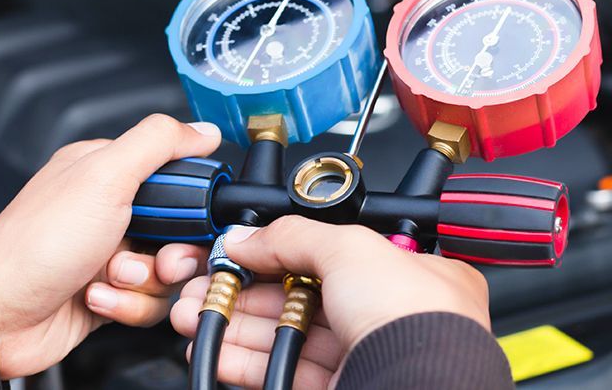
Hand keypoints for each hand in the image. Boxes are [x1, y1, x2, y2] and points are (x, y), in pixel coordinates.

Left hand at [0, 114, 222, 378]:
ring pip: (169, 272)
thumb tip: (202, 130)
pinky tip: (96, 297)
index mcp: (108, 172)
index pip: (178, 178)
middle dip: (173, 252)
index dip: (192, 204)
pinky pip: (149, 303)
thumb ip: (158, 143)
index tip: (187, 219)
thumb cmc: (37, 245)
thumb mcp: (105, 177)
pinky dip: (128, 306)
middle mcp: (111, 211)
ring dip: (144, 282)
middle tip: (156, 258)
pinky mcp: (110, 294)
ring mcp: (110, 255)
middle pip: (182, 231)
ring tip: (110, 278)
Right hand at [170, 216, 490, 388]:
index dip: (280, 253)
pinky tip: (219, 353)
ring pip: (291, 338)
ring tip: (194, 317)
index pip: (333, 256)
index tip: (238, 255)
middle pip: (303, 298)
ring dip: (238, 327)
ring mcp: (367, 358)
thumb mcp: (351, 249)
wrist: (417, 386)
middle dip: (245, 293)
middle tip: (204, 288)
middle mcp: (392, 317)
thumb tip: (248, 237)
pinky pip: (287, 374)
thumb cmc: (416, 320)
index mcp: (411, 275)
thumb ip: (294, 237)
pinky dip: (248, 364)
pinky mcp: (344, 389)